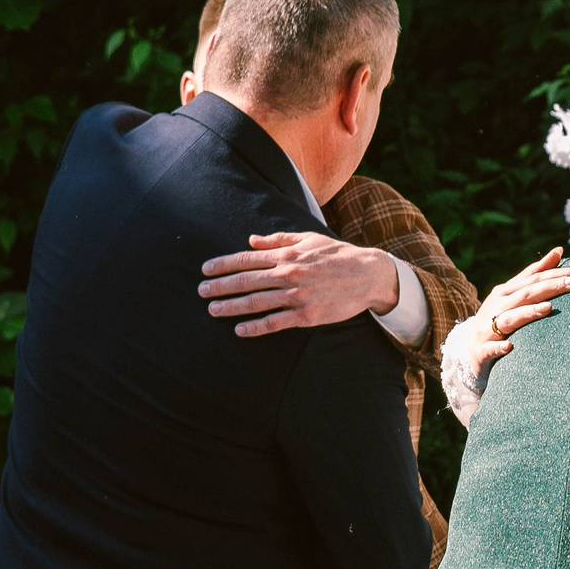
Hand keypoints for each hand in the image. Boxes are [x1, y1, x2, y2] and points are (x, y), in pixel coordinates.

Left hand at [199, 233, 401, 336]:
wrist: (368, 275)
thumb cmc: (338, 254)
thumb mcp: (309, 238)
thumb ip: (279, 239)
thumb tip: (252, 241)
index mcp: (288, 254)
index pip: (247, 259)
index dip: (224, 264)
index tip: (206, 270)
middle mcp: (289, 274)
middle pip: (246, 280)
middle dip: (220, 286)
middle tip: (201, 291)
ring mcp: (297, 296)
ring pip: (256, 302)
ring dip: (232, 306)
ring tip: (213, 310)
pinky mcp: (307, 315)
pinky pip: (276, 322)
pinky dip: (256, 327)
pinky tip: (240, 329)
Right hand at [451, 247, 569, 372]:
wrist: (470, 351)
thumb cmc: (498, 319)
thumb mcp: (515, 296)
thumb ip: (535, 274)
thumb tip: (559, 250)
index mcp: (506, 292)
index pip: (535, 278)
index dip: (559, 273)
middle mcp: (497, 306)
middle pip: (527, 293)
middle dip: (553, 286)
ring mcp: (488, 328)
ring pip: (509, 318)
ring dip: (528, 312)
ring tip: (548, 308)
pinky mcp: (482, 350)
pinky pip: (491, 348)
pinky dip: (499, 346)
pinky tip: (510, 346)